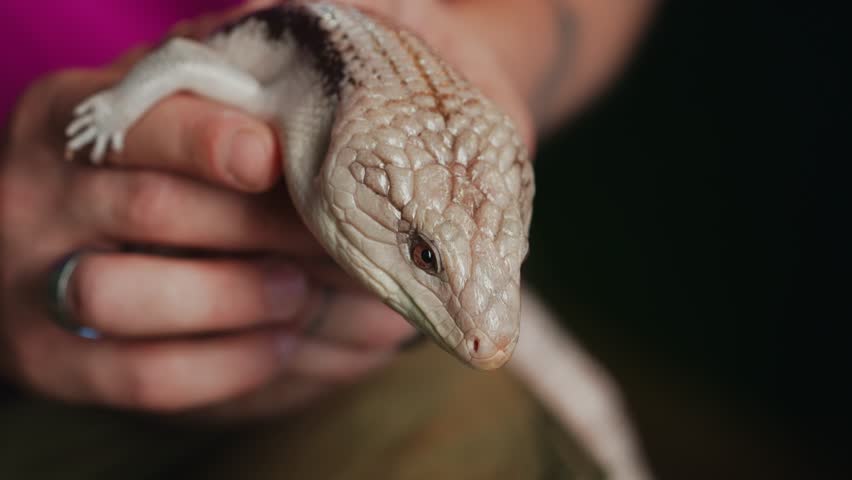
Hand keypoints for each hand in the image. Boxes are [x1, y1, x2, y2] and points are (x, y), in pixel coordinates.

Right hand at [0, 47, 415, 416]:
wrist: (51, 251)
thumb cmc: (138, 169)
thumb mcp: (164, 108)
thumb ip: (221, 75)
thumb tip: (312, 28)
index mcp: (70, 118)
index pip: (139, 123)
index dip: (209, 140)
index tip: (274, 158)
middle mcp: (37, 195)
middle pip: (153, 210)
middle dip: (263, 229)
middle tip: (341, 242)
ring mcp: (33, 282)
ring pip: (131, 296)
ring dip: (238, 299)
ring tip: (304, 294)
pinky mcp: (49, 361)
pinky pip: (142, 375)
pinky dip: (226, 365)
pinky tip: (281, 344)